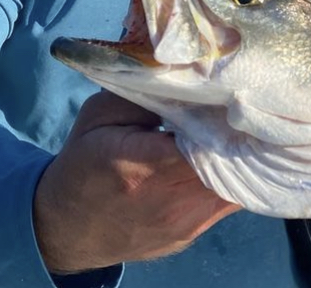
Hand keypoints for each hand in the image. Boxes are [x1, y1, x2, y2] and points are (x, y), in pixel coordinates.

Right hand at [33, 91, 239, 273]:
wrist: (65, 228)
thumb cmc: (83, 161)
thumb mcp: (100, 114)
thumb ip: (144, 93)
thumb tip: (190, 78)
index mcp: (141, 164)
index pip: (205, 139)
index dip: (224, 116)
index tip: (233, 93)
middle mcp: (167, 198)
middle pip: (227, 159)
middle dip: (239, 131)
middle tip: (244, 104)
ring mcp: (183, 221)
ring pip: (237, 182)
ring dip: (242, 154)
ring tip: (241, 126)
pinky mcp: (192, 232)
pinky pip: (230, 199)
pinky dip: (237, 175)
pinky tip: (233, 154)